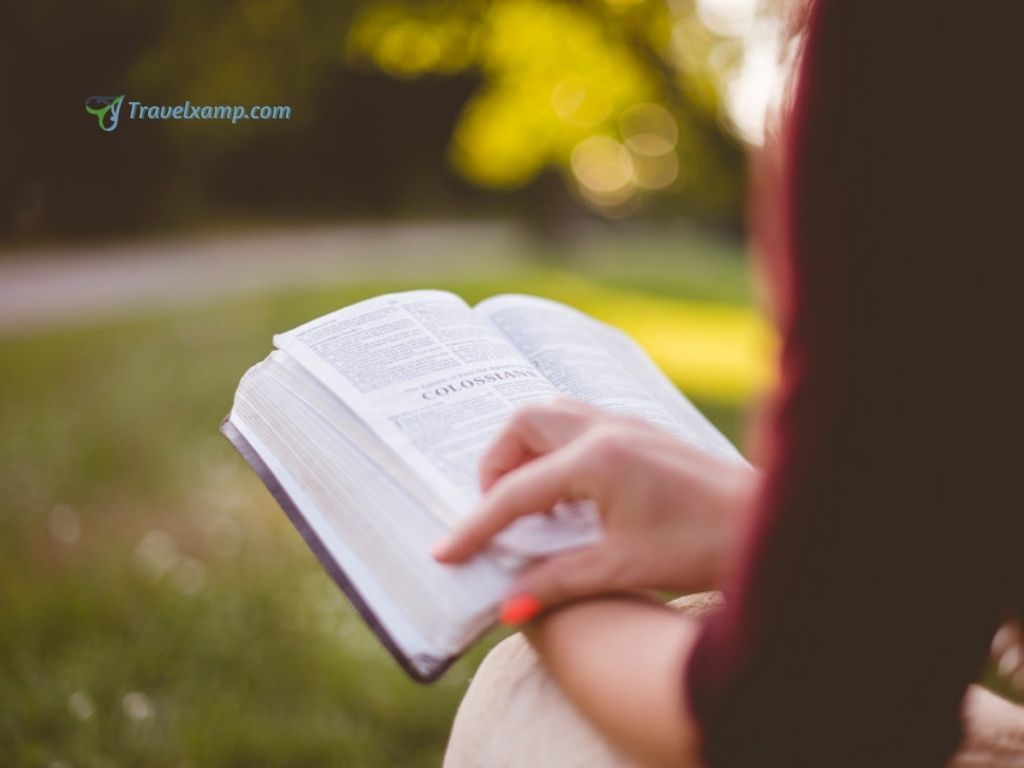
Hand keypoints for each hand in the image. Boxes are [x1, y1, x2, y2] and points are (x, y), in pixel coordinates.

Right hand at [432, 398, 756, 616]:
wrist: (769, 524)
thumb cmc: (704, 545)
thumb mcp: (622, 568)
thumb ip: (557, 582)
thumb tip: (507, 607)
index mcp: (597, 460)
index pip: (515, 491)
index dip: (475, 525)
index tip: (446, 552)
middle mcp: (606, 429)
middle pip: (523, 423)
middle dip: (496, 464)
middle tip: (496, 512)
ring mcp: (626, 424)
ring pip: (551, 415)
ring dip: (526, 451)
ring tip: (529, 502)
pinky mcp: (641, 431)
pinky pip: (578, 424)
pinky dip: (556, 450)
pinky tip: (570, 495)